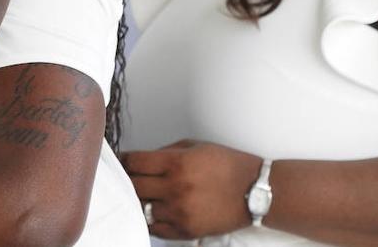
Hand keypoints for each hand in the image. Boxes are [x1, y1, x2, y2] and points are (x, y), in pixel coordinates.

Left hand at [121, 140, 261, 239]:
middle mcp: (175, 189)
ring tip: (144, 193)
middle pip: (133, 185)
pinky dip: (151, 219)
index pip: (134, 162)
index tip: (123, 159)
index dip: (124, 159)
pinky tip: (154, 210)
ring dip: (140, 199)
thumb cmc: (228, 165)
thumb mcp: (196, 146)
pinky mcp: (185, 231)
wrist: (254, 191)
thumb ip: (166, 152)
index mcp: (177, 163)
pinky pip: (154, 228)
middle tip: (129, 176)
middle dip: (128, 178)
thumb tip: (143, 159)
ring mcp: (179, 213)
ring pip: (141, 208)